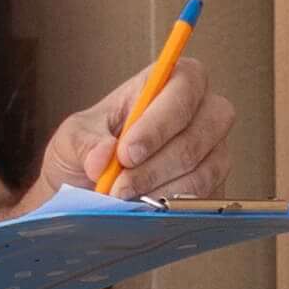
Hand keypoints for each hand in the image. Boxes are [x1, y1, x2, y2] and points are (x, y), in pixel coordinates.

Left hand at [47, 58, 237, 205]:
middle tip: (118, 186)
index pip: (183, 88)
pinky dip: (170, 206)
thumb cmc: (91, 149)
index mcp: (170, 81)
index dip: (158, 123)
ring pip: (202, 170)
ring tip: (125, 198)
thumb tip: (102, 156)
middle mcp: (202, 110)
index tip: (126, 153)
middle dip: (155, 166)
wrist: (91, 187)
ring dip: (159, 189)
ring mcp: (214, 148)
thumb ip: (84, 144)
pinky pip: (204, 197)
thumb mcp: (72, 139)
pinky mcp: (216, 183)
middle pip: (197, 135)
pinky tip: (144, 207)